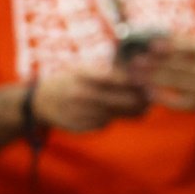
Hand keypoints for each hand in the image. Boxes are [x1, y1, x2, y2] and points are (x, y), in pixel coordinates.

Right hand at [32, 66, 149, 131]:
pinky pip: (102, 124)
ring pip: (112, 114)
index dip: (134, 83)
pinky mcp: (76, 126)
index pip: (114, 79)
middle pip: (116, 100)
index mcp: (82, 75)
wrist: (41, 101)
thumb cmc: (72, 79)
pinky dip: (111, 119)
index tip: (150, 84)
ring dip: (130, 112)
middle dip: (138, 101)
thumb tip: (143, 72)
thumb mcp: (86, 67)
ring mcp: (77, 112)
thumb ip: (111, 69)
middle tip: (153, 99)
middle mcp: (79, 94)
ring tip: (145, 108)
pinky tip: (116, 114)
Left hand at [140, 32, 194, 110]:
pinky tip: (147, 93)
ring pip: (173, 82)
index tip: (151, 46)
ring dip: (151, 79)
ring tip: (135, 76)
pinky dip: (160, 97)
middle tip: (135, 62)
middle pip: (176, 65)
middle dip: (153, 64)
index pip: (188, 47)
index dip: (169, 46)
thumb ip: (181, 42)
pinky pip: (175, 101)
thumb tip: (153, 40)